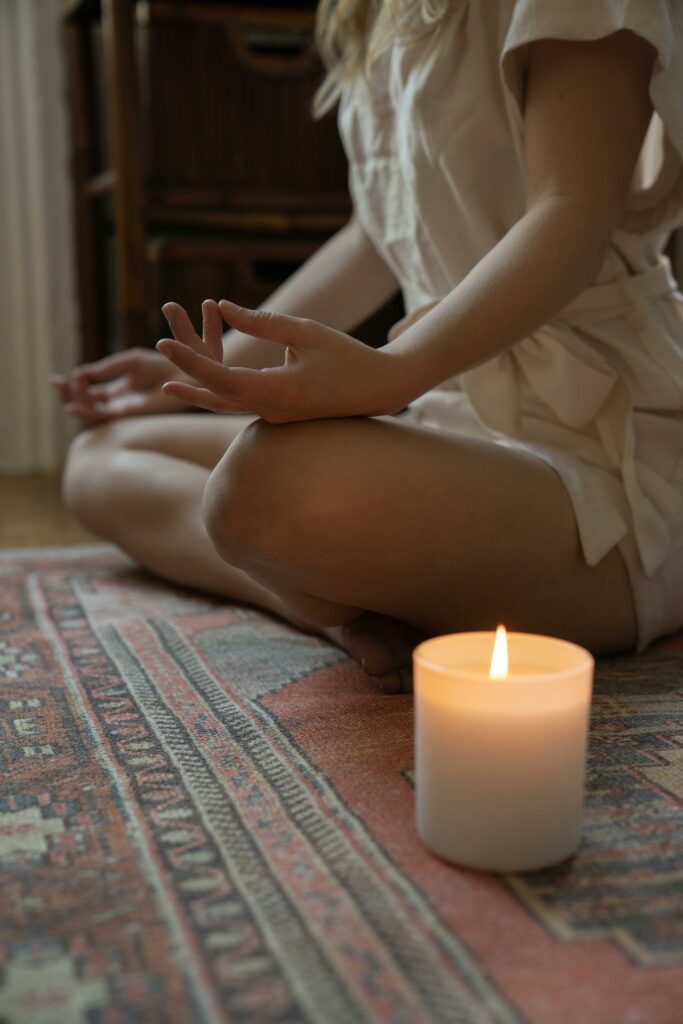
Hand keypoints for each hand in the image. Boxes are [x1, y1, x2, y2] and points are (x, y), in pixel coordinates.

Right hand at [51, 345, 197, 423]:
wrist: (183, 372)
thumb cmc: (162, 365)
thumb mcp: (128, 362)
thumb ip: (106, 369)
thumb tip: (81, 374)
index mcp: (119, 390)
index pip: (90, 393)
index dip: (73, 386)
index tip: (61, 376)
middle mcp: (119, 402)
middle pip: (86, 404)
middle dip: (68, 394)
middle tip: (56, 382)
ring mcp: (123, 409)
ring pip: (91, 412)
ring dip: (74, 401)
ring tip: (65, 387)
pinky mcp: (128, 413)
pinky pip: (103, 417)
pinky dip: (86, 411)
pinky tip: (74, 404)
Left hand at [156, 299, 406, 422]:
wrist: (380, 389)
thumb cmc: (347, 356)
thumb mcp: (304, 331)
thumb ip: (261, 322)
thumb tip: (222, 307)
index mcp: (278, 391)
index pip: (221, 378)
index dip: (189, 361)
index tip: (165, 342)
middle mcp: (272, 411)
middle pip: (217, 395)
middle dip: (187, 372)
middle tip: (160, 347)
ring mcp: (276, 417)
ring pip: (227, 406)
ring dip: (198, 390)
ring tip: (168, 383)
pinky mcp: (280, 414)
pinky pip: (242, 406)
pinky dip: (219, 393)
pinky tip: (202, 386)